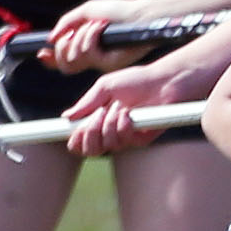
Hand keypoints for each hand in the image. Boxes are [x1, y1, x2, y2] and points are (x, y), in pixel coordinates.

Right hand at [44, 0, 150, 71]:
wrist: (139, 14)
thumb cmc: (118, 11)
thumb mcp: (87, 12)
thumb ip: (66, 22)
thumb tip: (50, 38)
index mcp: (85, 47)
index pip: (63, 61)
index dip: (50, 60)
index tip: (42, 52)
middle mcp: (92, 57)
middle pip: (65, 65)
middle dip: (62, 47)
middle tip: (71, 33)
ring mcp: (101, 62)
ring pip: (74, 59)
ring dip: (80, 36)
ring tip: (95, 24)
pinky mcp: (110, 63)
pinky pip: (88, 53)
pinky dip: (90, 35)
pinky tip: (100, 26)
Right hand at [62, 63, 196, 157]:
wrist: (163, 81)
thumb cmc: (136, 80)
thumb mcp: (105, 86)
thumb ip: (87, 103)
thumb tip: (67, 116)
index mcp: (98, 119)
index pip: (80, 140)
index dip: (74, 140)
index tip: (72, 131)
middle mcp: (110, 131)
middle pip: (90, 150)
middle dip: (90, 133)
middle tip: (97, 115)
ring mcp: (125, 137)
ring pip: (107, 145)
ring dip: (110, 124)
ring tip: (119, 107)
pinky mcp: (141, 139)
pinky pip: (124, 141)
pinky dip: (123, 125)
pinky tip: (129, 113)